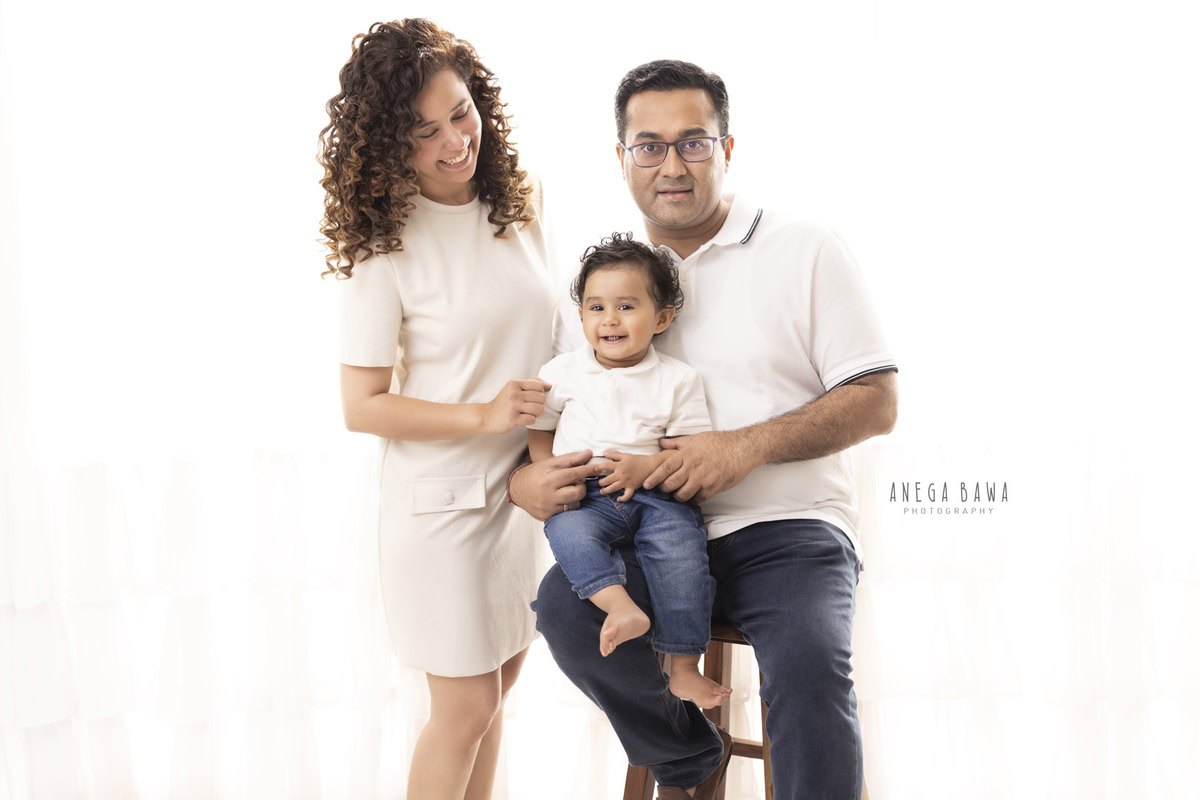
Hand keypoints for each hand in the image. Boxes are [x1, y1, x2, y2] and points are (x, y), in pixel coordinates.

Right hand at [481, 379, 549, 434]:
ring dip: (536, 413)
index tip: (533, 398)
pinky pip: (532, 419)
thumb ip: (531, 383)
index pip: (539, 386)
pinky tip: (524, 419)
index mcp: (514, 384)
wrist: (487, 416)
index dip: (540, 393)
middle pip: (541, 398)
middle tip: (530, 407)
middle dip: (539, 404)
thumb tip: (550, 385)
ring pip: (539, 409)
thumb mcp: (514, 388)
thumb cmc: (503, 403)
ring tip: (529, 413)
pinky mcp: (512, 419)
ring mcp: (513, 406)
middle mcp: (513, 393)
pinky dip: (530, 421)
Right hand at [510, 450, 611, 520]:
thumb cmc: (535, 474)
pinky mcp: (547, 517)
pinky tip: (563, 498)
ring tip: (568, 489)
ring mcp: (548, 507)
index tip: (598, 468)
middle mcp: (547, 494)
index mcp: (548, 478)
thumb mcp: (550, 463)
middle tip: (576, 481)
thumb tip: (588, 453)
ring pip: (575, 504)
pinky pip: (567, 512)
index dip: (588, 471)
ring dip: (576, 496)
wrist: (517, 489)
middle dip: (582, 485)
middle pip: (578, 492)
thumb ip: (570, 459)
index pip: (574, 474)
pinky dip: (569, 504)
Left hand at [597, 451, 661, 501]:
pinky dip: (622, 499)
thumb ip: (615, 455)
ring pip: (613, 488)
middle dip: (601, 482)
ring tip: (602, 491)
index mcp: (619, 465)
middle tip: (600, 483)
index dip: (598, 468)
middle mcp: (621, 474)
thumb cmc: (637, 460)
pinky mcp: (632, 488)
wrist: (650, 466)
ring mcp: (626, 482)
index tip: (594, 470)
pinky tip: (618, 499)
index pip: (605, 466)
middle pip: (607, 480)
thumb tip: (605, 453)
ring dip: (606, 491)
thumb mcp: (626, 455)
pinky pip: (626, 495)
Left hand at [642, 431, 758, 502]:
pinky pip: (698, 499)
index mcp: (687, 454)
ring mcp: (704, 478)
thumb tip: (661, 442)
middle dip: (664, 489)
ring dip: (678, 496)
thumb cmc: (719, 442)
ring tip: (678, 495)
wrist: (742, 448)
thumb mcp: (696, 439)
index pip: (665, 467)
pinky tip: (692, 497)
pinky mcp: (714, 487)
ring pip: (683, 494)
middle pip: (671, 483)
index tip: (646, 484)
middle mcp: (694, 467)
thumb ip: (677, 443)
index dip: (654, 477)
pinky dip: (693, 500)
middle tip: (662, 490)